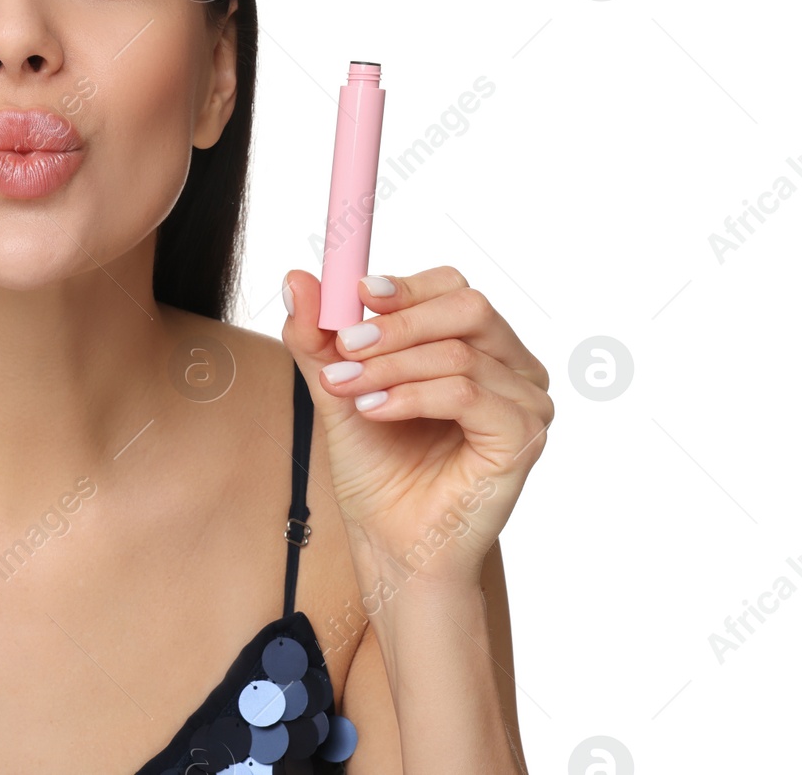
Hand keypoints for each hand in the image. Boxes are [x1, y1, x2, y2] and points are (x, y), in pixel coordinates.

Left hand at [280, 266, 552, 591]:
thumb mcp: (337, 388)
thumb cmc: (378, 467)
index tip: (355, 294)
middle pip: (466, 307)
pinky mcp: (522, 437)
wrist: (391, 542)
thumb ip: (318, 337)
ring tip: (346, 389)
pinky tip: (374, 411)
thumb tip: (296, 279)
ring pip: (459, 352)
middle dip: (397, 323)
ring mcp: (525, 401)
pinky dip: (413, 396)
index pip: (452, 288)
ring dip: (391, 367)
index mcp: (478, 345)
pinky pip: (468, 394)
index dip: (404, 286)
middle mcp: (512, 367)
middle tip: (346, 346)